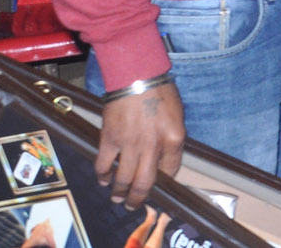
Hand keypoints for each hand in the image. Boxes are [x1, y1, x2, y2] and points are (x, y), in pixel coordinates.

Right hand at [98, 83, 183, 207]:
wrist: (136, 76)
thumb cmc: (160, 93)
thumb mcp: (177, 116)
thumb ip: (171, 141)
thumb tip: (163, 163)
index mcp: (174, 138)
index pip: (171, 171)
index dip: (163, 184)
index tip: (158, 191)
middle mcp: (153, 145)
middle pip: (145, 183)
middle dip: (138, 199)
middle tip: (132, 205)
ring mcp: (130, 144)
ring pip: (123, 179)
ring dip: (119, 193)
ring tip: (117, 197)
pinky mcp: (109, 139)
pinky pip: (104, 165)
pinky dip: (102, 175)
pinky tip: (103, 179)